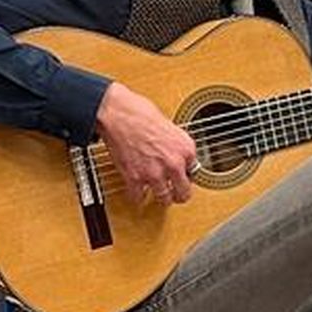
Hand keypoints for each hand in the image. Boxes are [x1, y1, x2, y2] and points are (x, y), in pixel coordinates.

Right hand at [95, 82, 198, 206]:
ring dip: (159, 197)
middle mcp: (174, 163)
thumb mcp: (169, 126)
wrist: (117, 112)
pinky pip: (138, 197)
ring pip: (163, 199)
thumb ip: (175, 145)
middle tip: (174, 194)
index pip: (194, 172)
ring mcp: (154, 173)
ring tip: (157, 194)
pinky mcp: (135, 178)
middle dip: (179, 194)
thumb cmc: (139, 111)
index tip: (182, 175)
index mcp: (186, 148)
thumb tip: (175, 155)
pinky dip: (137, 196)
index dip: (186, 174)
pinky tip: (137, 191)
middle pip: (184, 193)